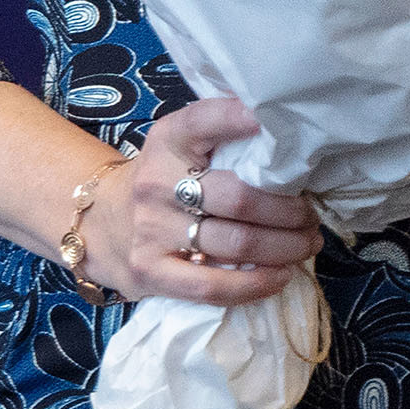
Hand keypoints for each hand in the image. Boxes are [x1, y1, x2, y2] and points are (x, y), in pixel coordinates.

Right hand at [94, 98, 320, 305]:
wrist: (97, 223)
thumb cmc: (163, 181)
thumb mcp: (182, 143)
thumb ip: (224, 132)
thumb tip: (291, 128)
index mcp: (169, 140)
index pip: (208, 121)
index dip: (248, 122)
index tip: (290, 129)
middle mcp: (157, 182)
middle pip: (242, 199)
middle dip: (291, 212)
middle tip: (311, 216)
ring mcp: (151, 230)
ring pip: (237, 243)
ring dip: (286, 247)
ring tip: (306, 244)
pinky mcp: (150, 272)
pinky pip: (212, 287)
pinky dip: (257, 283)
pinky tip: (282, 275)